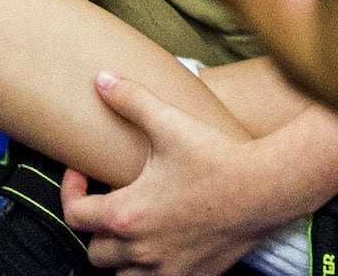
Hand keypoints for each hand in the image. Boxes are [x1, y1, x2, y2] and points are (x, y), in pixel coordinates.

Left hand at [58, 76, 296, 275]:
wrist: (268, 188)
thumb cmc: (218, 158)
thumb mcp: (170, 124)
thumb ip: (131, 100)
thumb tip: (101, 80)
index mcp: (128, 215)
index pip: (75, 215)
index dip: (69, 191)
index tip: (80, 174)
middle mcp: (142, 250)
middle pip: (95, 252)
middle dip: (96, 227)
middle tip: (110, 201)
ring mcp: (168, 270)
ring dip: (121, 256)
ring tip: (133, 229)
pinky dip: (152, 269)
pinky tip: (164, 243)